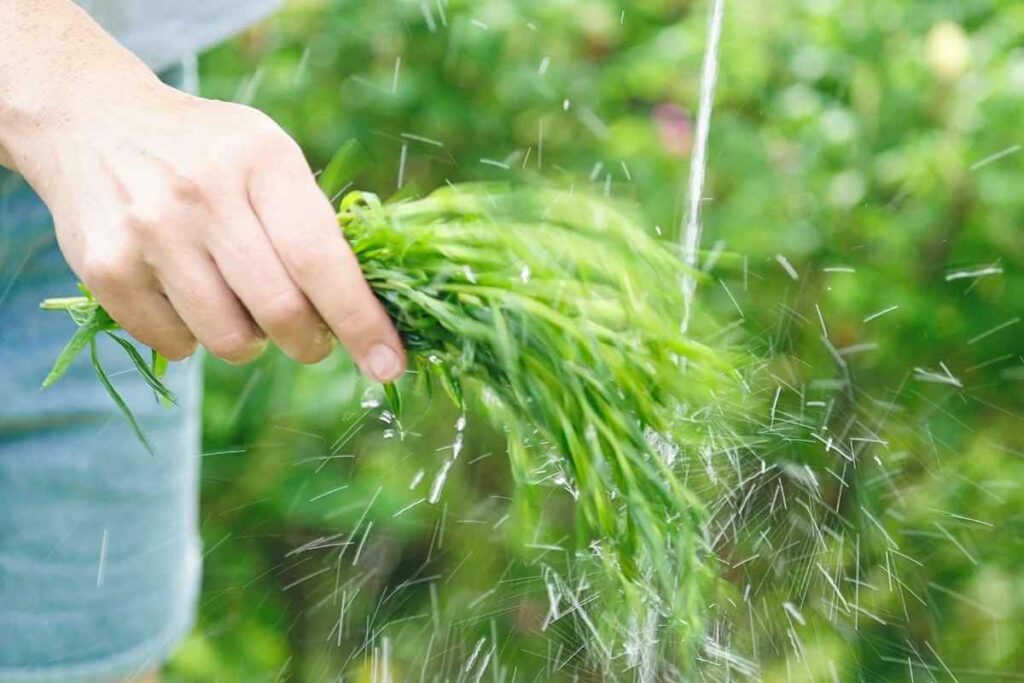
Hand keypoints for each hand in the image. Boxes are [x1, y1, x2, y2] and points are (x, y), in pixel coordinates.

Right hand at [11, 76, 405, 380]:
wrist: (93, 121)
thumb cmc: (210, 151)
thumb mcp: (270, 156)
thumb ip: (315, 225)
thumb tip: (368, 312)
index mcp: (262, 160)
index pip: (321, 260)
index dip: (361, 322)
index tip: (389, 365)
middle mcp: (203, 193)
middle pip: (280, 310)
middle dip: (310, 343)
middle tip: (311, 339)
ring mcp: (149, 231)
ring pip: (229, 339)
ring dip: (250, 342)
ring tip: (240, 304)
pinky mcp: (105, 267)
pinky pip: (175, 344)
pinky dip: (194, 339)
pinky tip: (187, 297)